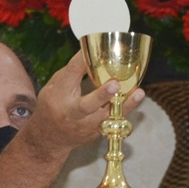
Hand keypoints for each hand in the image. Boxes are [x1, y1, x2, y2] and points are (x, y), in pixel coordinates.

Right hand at [18, 51, 145, 157]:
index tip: (90, 49)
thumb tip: (91, 54)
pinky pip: (113, 121)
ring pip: (106, 117)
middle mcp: (72, 113)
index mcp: (58, 96)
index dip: (82, 61)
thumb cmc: (52, 105)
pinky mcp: (96, 133)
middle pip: (87, 105)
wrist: (50, 138)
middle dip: (101, 95)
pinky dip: (125, 109)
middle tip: (114, 84)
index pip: (70, 75)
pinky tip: (136, 96)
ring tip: (138, 92)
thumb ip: (72, 72)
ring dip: (124, 105)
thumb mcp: (54, 86)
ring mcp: (85, 126)